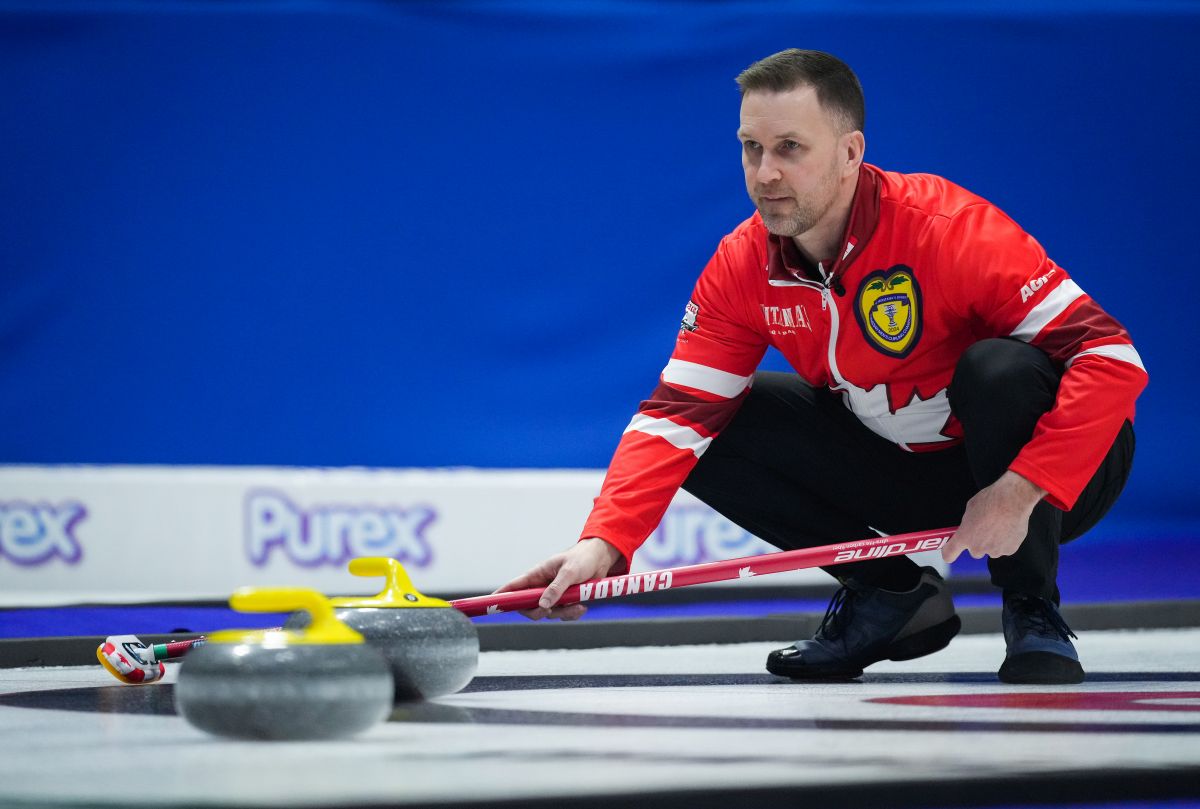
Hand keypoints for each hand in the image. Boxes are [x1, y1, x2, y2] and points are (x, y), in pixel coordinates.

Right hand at [492, 537, 623, 620]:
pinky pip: (563, 614)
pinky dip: (572, 614)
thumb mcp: (569, 572)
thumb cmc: (582, 558)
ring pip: (549, 613)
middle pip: (529, 607)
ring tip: (579, 605)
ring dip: (563, 613)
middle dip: (539, 612)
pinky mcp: (566, 601)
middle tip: (549, 610)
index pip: (514, 586)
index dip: (502, 596)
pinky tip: (583, 606)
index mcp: (537, 574)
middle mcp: (542, 586)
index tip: (492, 604)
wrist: (601, 559)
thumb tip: (542, 604)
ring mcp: (554, 594)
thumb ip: (556, 588)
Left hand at [941, 471, 1046, 562]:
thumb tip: (969, 526)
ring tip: (999, 526)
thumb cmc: (991, 500)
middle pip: (974, 552)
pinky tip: (1008, 528)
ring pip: (991, 550)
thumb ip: (967, 523)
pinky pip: (1005, 548)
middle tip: (985, 529)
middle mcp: (977, 548)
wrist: (1013, 500)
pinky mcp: (1009, 550)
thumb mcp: (970, 508)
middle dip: (978, 543)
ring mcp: (994, 551)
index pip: (949, 553)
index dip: (949, 554)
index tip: (950, 553)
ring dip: (993, 542)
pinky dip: (1006, 541)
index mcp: (964, 537)